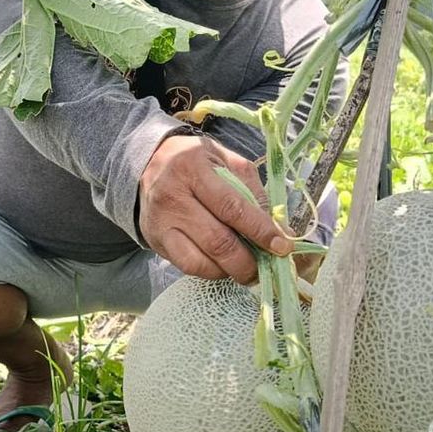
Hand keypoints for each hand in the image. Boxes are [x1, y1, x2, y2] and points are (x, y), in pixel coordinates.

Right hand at [137, 134, 293, 284]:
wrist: (150, 163)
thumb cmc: (196, 162)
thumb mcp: (225, 160)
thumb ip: (252, 190)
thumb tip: (278, 228)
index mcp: (194, 168)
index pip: (232, 207)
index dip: (260, 230)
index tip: (282, 247)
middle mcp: (173, 196)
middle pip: (217, 241)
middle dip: (249, 261)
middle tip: (267, 266)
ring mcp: (162, 222)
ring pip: (201, 261)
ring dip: (231, 271)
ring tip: (247, 268)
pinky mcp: (156, 240)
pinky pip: (187, 267)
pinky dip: (211, 272)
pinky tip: (223, 265)